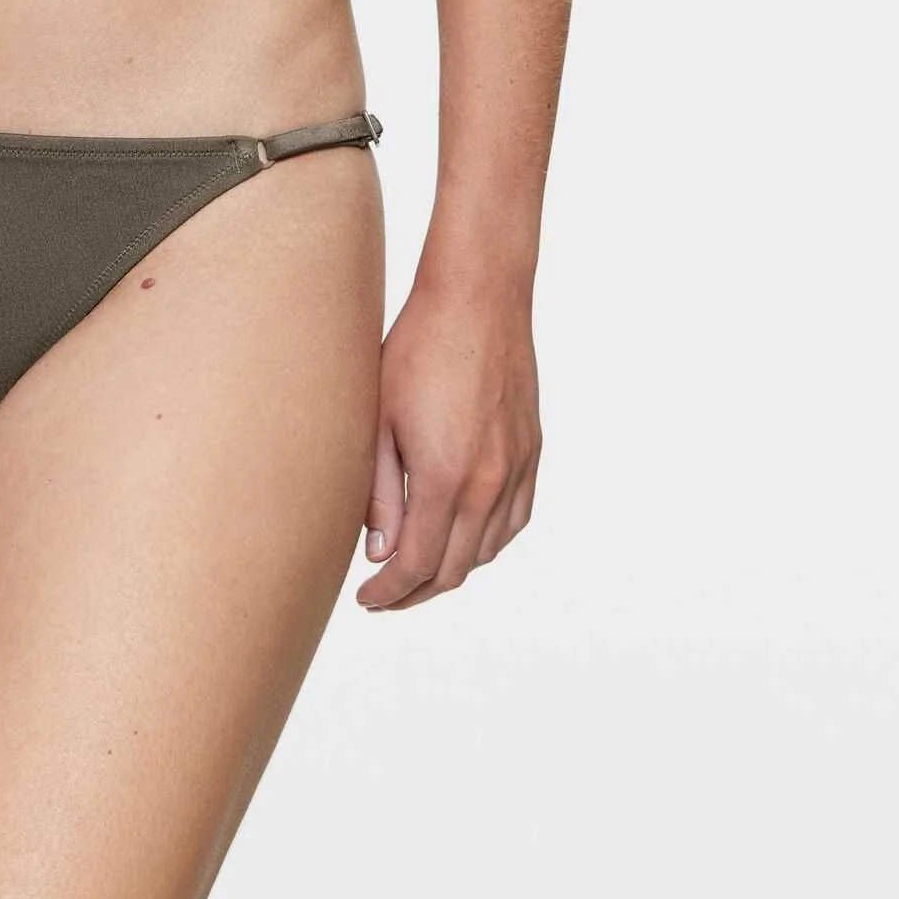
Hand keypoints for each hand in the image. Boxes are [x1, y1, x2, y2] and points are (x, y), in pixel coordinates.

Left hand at [355, 272, 540, 610]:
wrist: (477, 299)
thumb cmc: (416, 349)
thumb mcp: (380, 421)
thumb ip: (380, 494)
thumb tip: (380, 552)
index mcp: (446, 478)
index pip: (419, 564)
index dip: (390, 592)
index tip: (367, 600)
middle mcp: (489, 483)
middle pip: (456, 568)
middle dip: (417, 591)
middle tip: (385, 595)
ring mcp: (516, 468)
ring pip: (489, 549)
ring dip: (453, 569)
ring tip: (418, 568)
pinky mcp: (532, 451)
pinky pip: (515, 520)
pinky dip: (488, 542)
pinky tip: (465, 537)